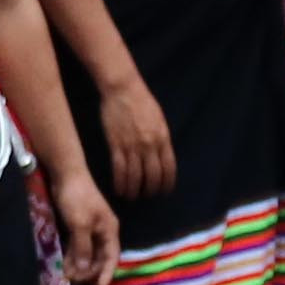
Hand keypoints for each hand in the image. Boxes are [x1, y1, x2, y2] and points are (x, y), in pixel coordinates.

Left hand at [47, 167, 120, 284]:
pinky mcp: (78, 226)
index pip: (112, 257)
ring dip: (79, 265)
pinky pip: (78, 246)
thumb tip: (84, 270)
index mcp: (109, 230)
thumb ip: (83, 248)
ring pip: (88, 253)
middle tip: (74, 279)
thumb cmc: (77, 198)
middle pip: (99, 258)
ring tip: (66, 274)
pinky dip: (73, 256)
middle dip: (88, 270)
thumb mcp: (80, 224)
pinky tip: (64, 264)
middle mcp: (103, 231)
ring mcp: (90, 229)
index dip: (107, 273)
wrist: (66, 174)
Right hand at [96, 69, 176, 201]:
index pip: (168, 168)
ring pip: (135, 176)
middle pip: (153, 176)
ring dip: (134, 190)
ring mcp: (132, 146)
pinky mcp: (116, 145)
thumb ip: (161, 138)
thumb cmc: (142, 101)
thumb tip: (162, 156)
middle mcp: (150, 145)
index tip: (164, 192)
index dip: (167, 183)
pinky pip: (119, 170)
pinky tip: (119, 189)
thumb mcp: (159, 120)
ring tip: (132, 197)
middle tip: (147, 196)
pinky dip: (120, 183)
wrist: (123, 88)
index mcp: (163, 138)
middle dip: (151, 190)